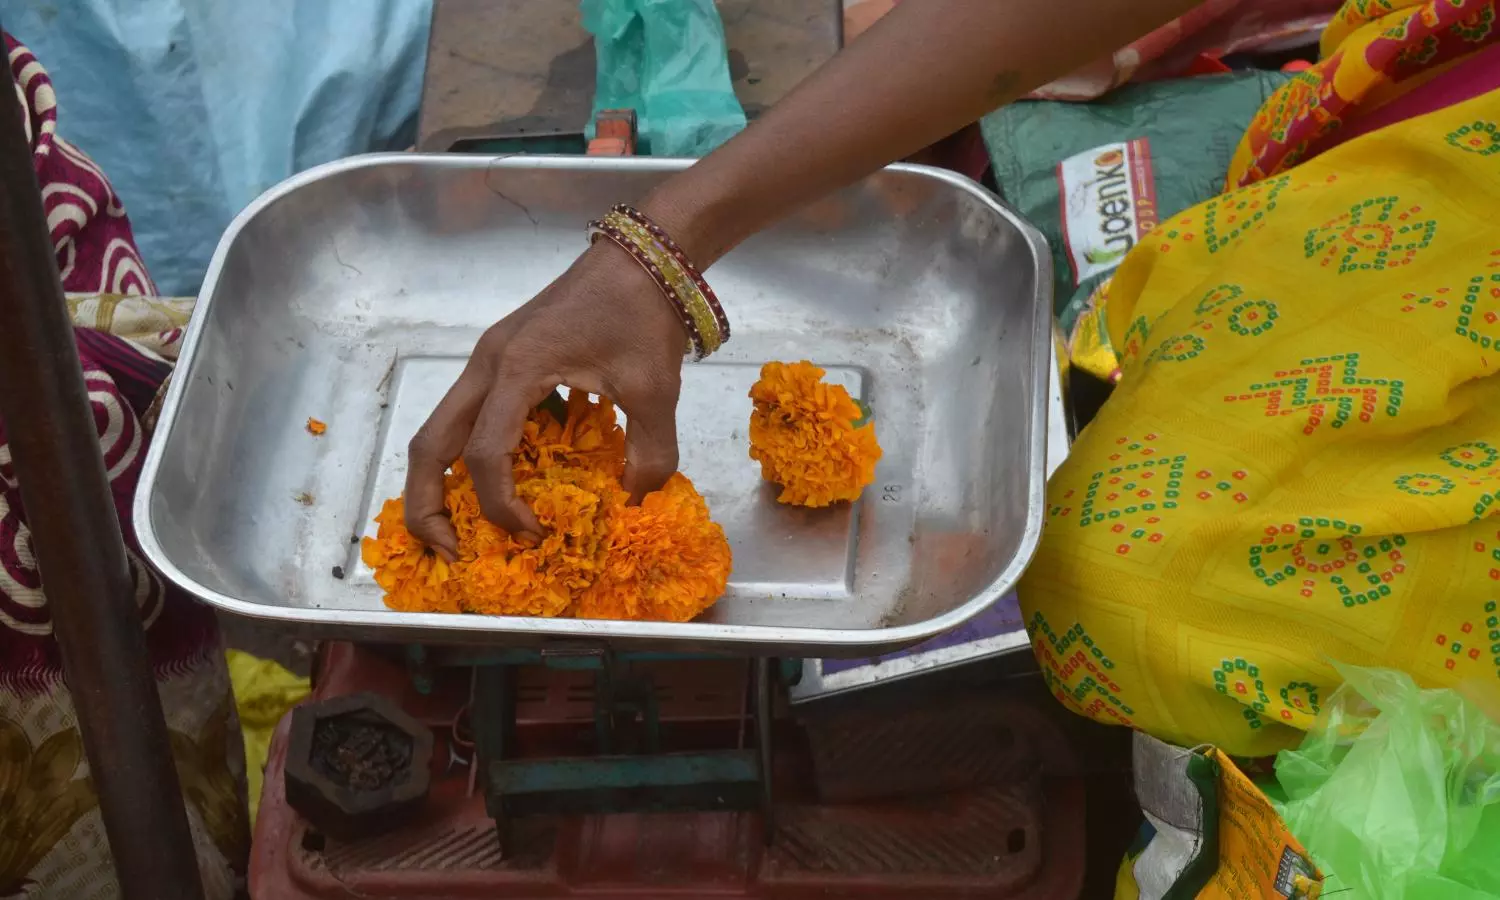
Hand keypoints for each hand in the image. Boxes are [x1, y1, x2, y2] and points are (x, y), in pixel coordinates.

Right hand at [403, 240, 688, 558]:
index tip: (535, 532)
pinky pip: (470, 414)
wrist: (642, 256)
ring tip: (464, 525)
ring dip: (442, 480)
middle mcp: (488, 364)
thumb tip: (635, 501)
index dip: (501, 504)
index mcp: (516, 369)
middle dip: (428, 504)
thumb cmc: (642, 313)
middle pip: (429, 444)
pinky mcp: (504, 358)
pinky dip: (471, 454)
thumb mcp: (655, 389)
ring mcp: (489, 359)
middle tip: (449, 551)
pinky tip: (504, 481)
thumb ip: (649, 452)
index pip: (485, 454)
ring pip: (440, 428)